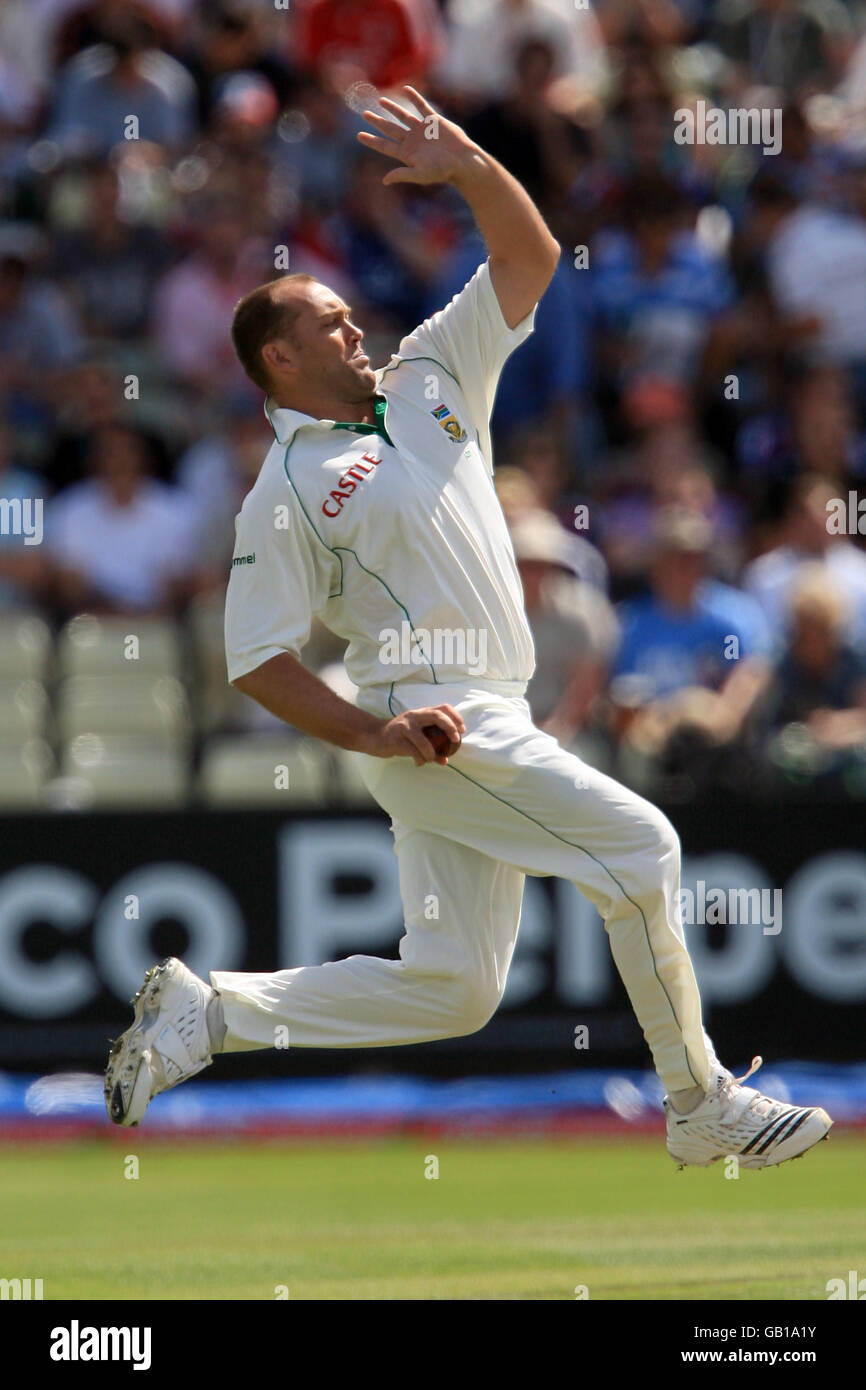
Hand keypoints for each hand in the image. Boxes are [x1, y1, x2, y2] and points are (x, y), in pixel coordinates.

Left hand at [357, 86, 476, 186]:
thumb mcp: (421, 174)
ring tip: (381, 100)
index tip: (359, 135)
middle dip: (377, 122)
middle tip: (364, 114)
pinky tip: (406, 89)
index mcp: (407, 154)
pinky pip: (422, 106)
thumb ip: (402, 174)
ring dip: (392, 108)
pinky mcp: (434, 121)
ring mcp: (422, 130)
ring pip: (403, 116)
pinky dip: (414, 98)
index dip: (371, 140)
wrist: (463, 161)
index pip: (385, 146)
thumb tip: (384, 180)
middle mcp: (412, 140)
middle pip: (390, 129)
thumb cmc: (443, 171)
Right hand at [360, 703, 465, 765]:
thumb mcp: (416, 737)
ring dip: (431, 753)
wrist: (374, 737)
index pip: (442, 707)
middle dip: (450, 727)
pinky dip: (419, 760)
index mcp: (421, 713)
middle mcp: (414, 716)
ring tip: (431, 759)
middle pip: (437, 715)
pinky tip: (418, 763)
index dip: (455, 716)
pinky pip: (412, 751)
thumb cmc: (400, 737)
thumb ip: (431, 745)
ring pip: (424, 740)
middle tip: (456, 740)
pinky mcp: (396, 738)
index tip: (462, 729)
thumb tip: (445, 760)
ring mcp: (404, 726)